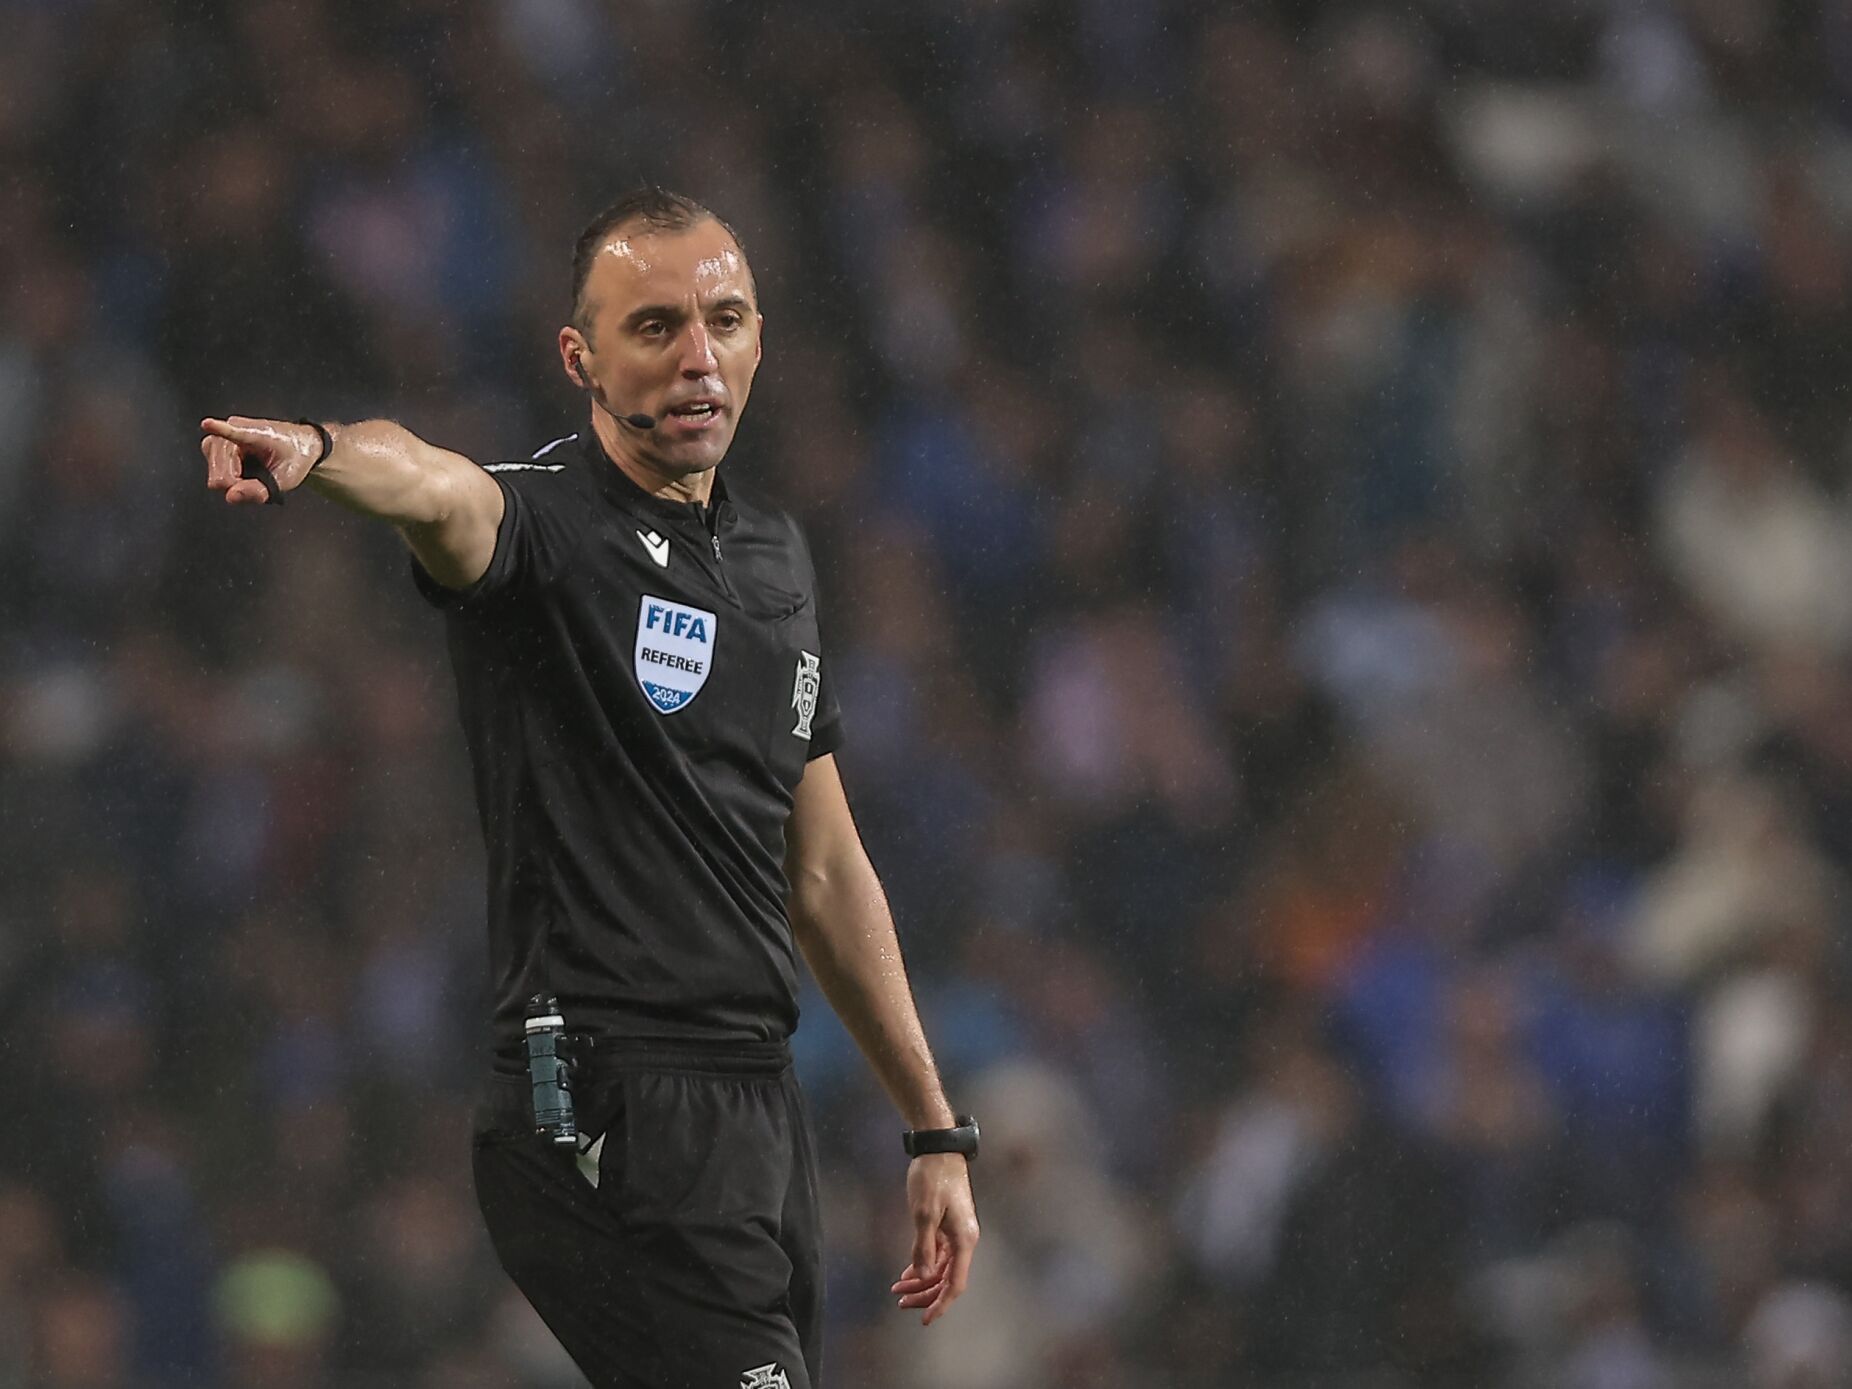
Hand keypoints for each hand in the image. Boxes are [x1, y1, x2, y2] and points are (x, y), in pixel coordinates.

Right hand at [200, 416, 325, 504]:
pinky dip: (228, 478)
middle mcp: (232, 428)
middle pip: (220, 474)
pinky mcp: (216, 444)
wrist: (300, 445)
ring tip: (252, 474)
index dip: (221, 430)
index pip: (234, 433)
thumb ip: (260, 489)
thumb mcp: (285, 478)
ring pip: (215, 475)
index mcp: (255, 432)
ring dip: (233, 482)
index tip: (208, 424)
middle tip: (257, 481)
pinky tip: (241, 474)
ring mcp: (221, 436)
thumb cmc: (295, 457)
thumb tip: (231, 496)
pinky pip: (214, 470)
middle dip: (237, 485)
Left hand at [890, 1153, 978, 1325]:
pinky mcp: (948, 1225)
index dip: (940, 1304)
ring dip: (921, 1280)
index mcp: (963, 1239)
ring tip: (898, 1289)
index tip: (925, 1320)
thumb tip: (924, 1276)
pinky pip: (938, 1254)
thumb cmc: (932, 1178)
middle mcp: (964, 1240)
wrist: (939, 1148)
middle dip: (925, 1294)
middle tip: (900, 1302)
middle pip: (947, 1279)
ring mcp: (956, 1232)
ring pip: (941, 1268)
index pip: (954, 1283)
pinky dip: (923, 1265)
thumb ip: (923, 1247)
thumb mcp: (923, 1213)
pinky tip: (908, 1272)